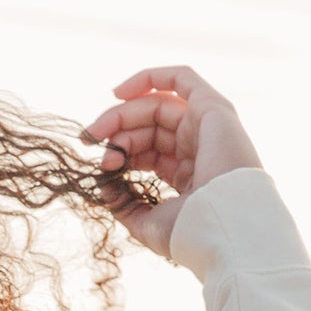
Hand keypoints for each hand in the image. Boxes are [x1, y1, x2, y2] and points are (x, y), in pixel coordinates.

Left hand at [80, 65, 264, 259]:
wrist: (221, 229)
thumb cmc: (190, 233)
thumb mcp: (147, 223)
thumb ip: (125, 205)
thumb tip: (104, 188)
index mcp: (187, 173)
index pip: (147, 152)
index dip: (119, 152)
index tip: (98, 167)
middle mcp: (198, 146)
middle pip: (149, 126)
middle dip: (116, 130)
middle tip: (89, 140)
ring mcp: (206, 126)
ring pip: (157, 105)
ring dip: (122, 113)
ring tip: (98, 132)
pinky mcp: (212, 108)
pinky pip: (181, 78)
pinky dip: (150, 77)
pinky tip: (119, 92)